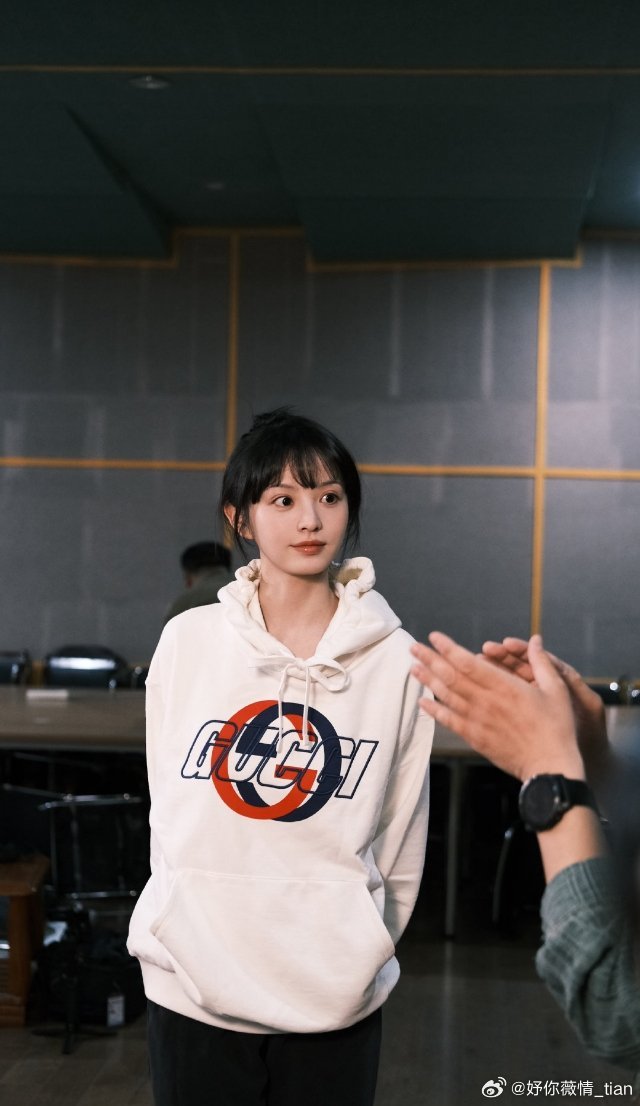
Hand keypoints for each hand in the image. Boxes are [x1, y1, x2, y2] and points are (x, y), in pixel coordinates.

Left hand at [410, 632, 585, 781]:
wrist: (550, 767)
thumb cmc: (556, 728)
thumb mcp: (555, 690)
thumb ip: (541, 663)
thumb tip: (535, 640)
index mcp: (505, 686)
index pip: (468, 662)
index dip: (449, 648)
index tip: (434, 637)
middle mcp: (486, 702)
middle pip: (451, 676)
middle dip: (430, 660)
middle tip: (414, 648)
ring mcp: (478, 721)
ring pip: (447, 697)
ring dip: (428, 681)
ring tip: (413, 668)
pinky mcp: (476, 738)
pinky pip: (450, 721)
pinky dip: (434, 710)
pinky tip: (423, 702)